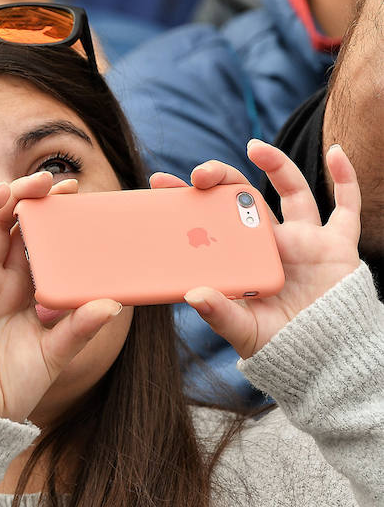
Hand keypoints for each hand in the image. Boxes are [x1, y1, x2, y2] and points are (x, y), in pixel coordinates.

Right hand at [0, 173, 122, 421]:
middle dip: (20, 197)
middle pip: (0, 222)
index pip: (31, 235)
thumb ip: (79, 328)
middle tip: (45, 179)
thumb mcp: (55, 353)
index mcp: (19, 284)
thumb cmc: (15, 383)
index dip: (46, 210)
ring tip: (6, 191)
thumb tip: (113, 305)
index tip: (71, 189)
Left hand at [150, 139, 360, 358]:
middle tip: (200, 173)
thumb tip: (193, 295)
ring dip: (275, 164)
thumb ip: (220, 314)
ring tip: (255, 146)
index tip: (160, 183)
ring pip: (291, 191)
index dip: (187, 198)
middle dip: (221, 178)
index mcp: (241, 257)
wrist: (327, 359)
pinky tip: (336, 152)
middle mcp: (270, 241)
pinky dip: (345, 178)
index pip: (209, 218)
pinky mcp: (338, 246)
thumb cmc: (279, 346)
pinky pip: (347, 206)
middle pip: (243, 196)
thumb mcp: (242, 331)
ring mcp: (304, 240)